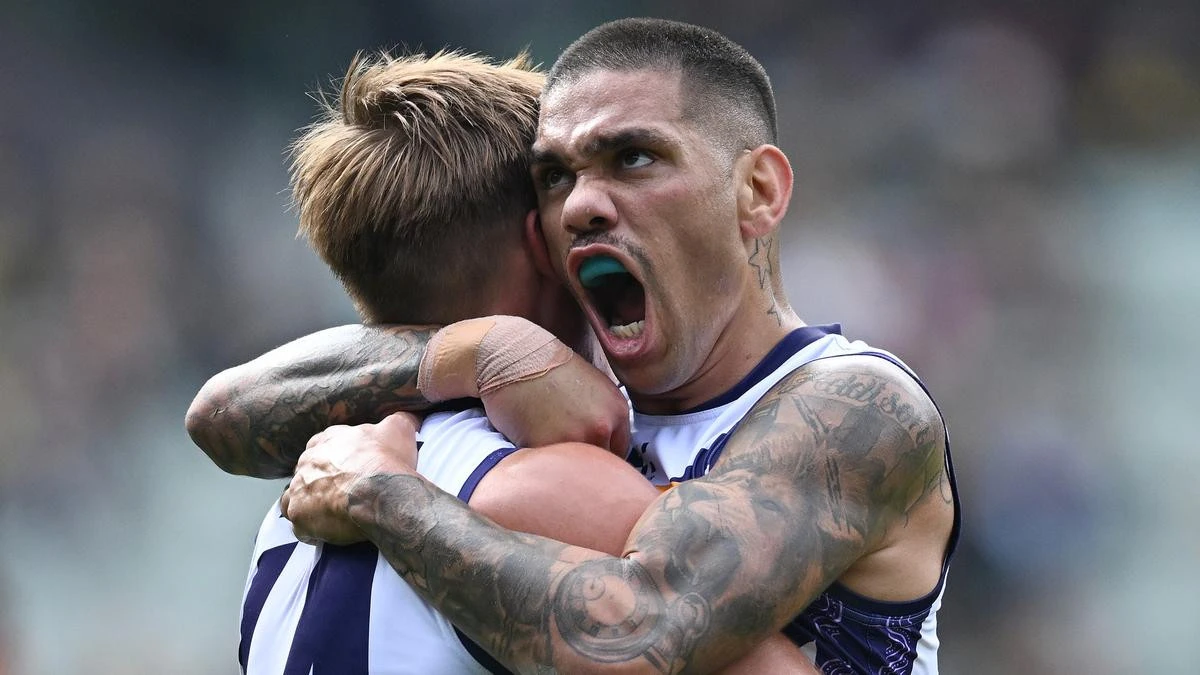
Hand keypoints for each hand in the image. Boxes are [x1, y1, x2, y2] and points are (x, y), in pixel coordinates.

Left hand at [281, 412, 420, 544]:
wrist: (380, 492)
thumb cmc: (387, 461)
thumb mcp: (399, 429)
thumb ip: (400, 420)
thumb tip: (410, 416)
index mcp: (327, 439)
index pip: (321, 445)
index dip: (334, 458)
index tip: (347, 469)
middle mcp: (307, 460)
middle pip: (308, 471)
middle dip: (320, 481)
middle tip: (342, 493)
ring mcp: (299, 487)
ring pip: (297, 496)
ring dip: (310, 503)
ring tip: (330, 513)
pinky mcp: (299, 513)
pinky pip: (299, 523)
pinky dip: (309, 527)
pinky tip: (326, 531)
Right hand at [481, 351, 630, 456]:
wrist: (512, 357)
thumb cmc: (548, 367)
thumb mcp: (594, 385)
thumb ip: (605, 416)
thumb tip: (607, 445)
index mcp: (617, 410)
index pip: (619, 451)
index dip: (601, 453)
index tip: (586, 451)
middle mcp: (602, 426)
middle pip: (600, 462)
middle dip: (583, 459)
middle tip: (565, 449)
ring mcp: (575, 438)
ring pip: (575, 468)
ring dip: (564, 463)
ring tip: (547, 442)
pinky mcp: (546, 447)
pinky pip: (549, 465)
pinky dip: (541, 459)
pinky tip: (531, 439)